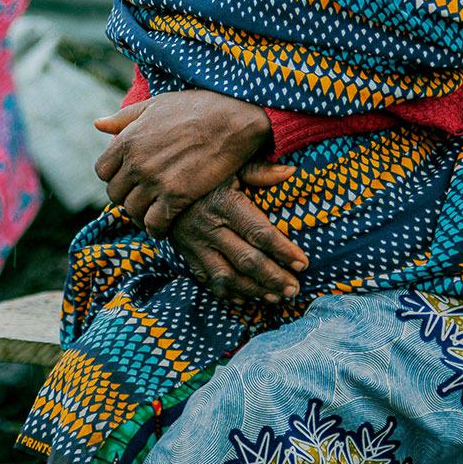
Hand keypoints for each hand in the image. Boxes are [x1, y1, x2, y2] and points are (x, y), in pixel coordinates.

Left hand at [93, 91, 276, 236]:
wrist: (231, 119)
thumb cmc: (195, 107)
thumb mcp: (155, 105)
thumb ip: (124, 117)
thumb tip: (98, 124)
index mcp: (127, 140)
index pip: (102, 171)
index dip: (115, 177)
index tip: (129, 179)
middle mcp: (136, 163)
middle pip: (115, 194)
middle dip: (127, 197)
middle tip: (142, 197)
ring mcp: (155, 181)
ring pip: (132, 211)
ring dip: (141, 214)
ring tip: (153, 212)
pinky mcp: (177, 197)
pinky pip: (154, 223)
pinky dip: (156, 228)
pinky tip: (164, 224)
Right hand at [172, 182, 308, 303]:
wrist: (159, 184)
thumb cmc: (204, 173)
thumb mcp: (229, 165)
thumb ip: (259, 170)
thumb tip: (291, 172)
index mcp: (224, 203)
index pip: (259, 233)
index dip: (283, 250)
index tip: (303, 263)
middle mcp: (209, 227)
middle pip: (246, 260)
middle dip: (273, 278)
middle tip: (294, 289)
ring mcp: (195, 244)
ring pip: (227, 277)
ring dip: (254, 291)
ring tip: (276, 298)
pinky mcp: (186, 255)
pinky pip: (208, 281)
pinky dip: (229, 293)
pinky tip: (247, 298)